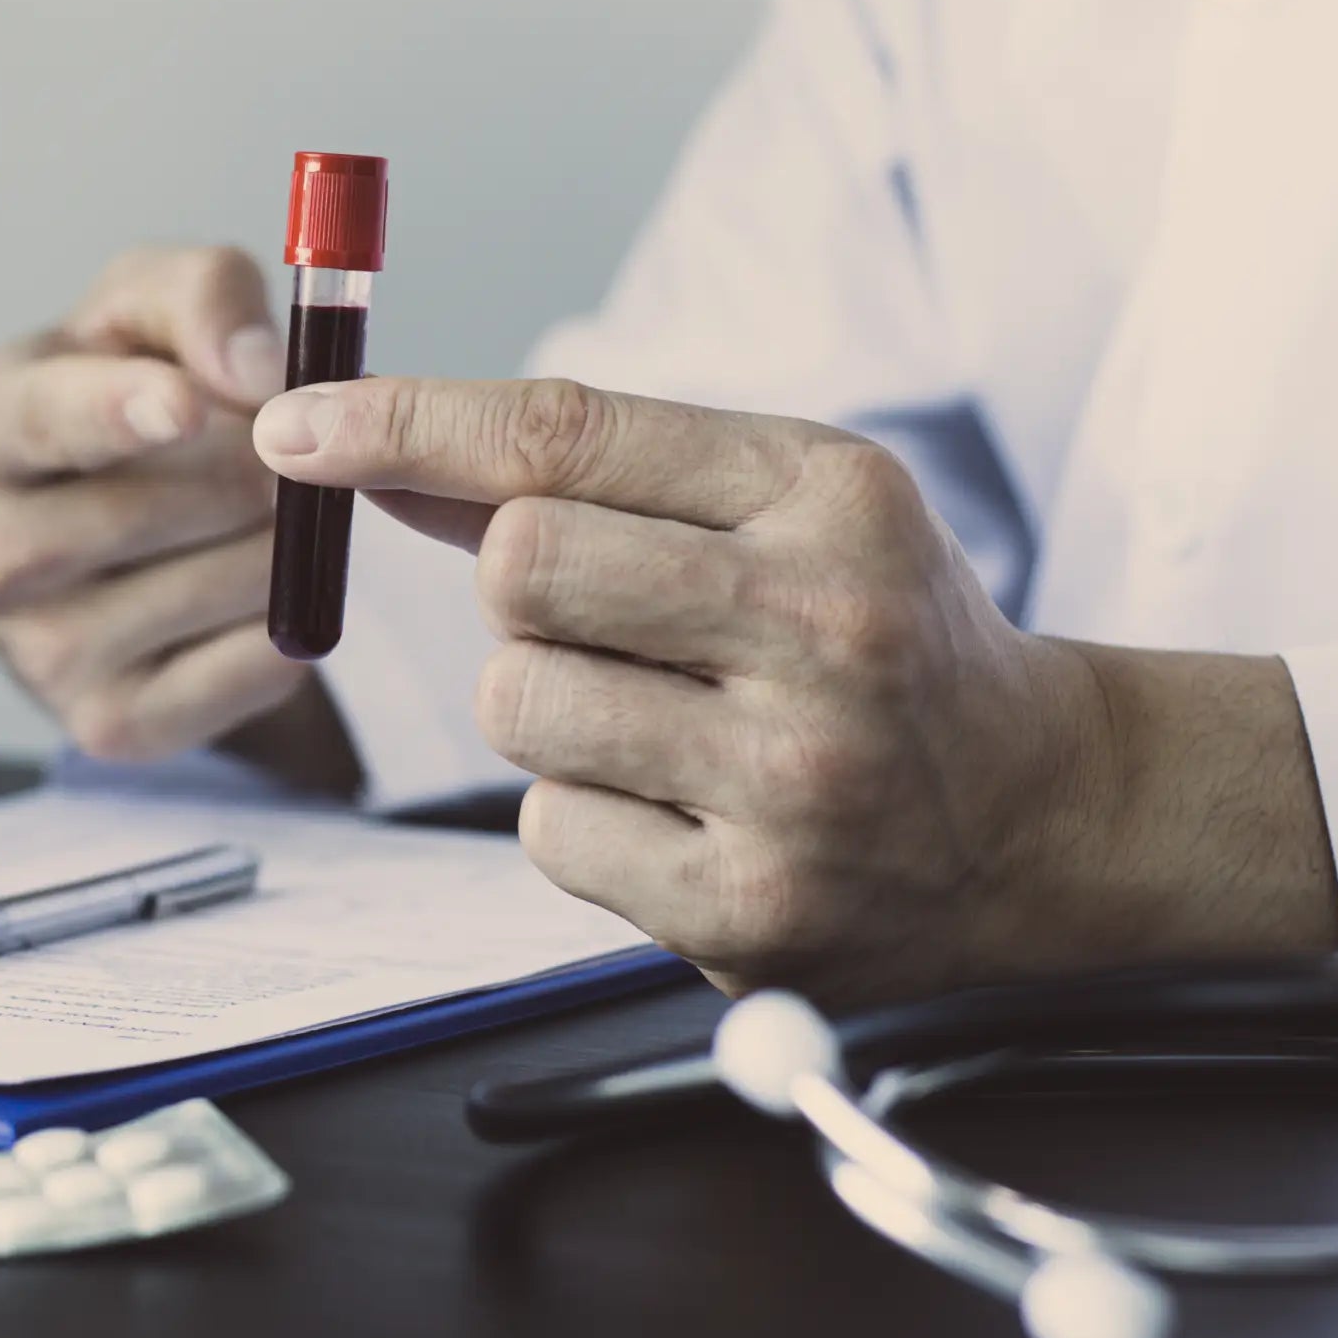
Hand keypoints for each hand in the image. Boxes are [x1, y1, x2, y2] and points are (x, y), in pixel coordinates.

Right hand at [0, 246, 338, 771]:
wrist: (125, 535)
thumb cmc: (134, 393)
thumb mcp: (151, 308)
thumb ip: (203, 294)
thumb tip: (258, 373)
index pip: (44, 421)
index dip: (117, 411)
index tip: (185, 406)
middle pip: (162, 504)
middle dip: (255, 462)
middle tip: (274, 446)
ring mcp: (41, 657)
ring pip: (230, 580)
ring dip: (285, 536)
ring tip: (258, 513)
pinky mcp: (112, 727)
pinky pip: (256, 662)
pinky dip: (290, 617)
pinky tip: (252, 586)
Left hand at [253, 375, 1337, 1000]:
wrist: (1046, 812)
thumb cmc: (882, 632)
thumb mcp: (781, 505)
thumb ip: (590, 474)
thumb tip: (381, 456)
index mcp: (830, 498)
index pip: (564, 436)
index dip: (406, 425)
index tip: (291, 429)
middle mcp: (823, 633)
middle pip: (519, 572)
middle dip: (523, 593)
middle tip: (616, 621)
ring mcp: (790, 785)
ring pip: (518, 707)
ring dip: (549, 709)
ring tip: (666, 719)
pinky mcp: (747, 912)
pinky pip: (552, 831)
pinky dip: (586, 814)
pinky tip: (686, 808)